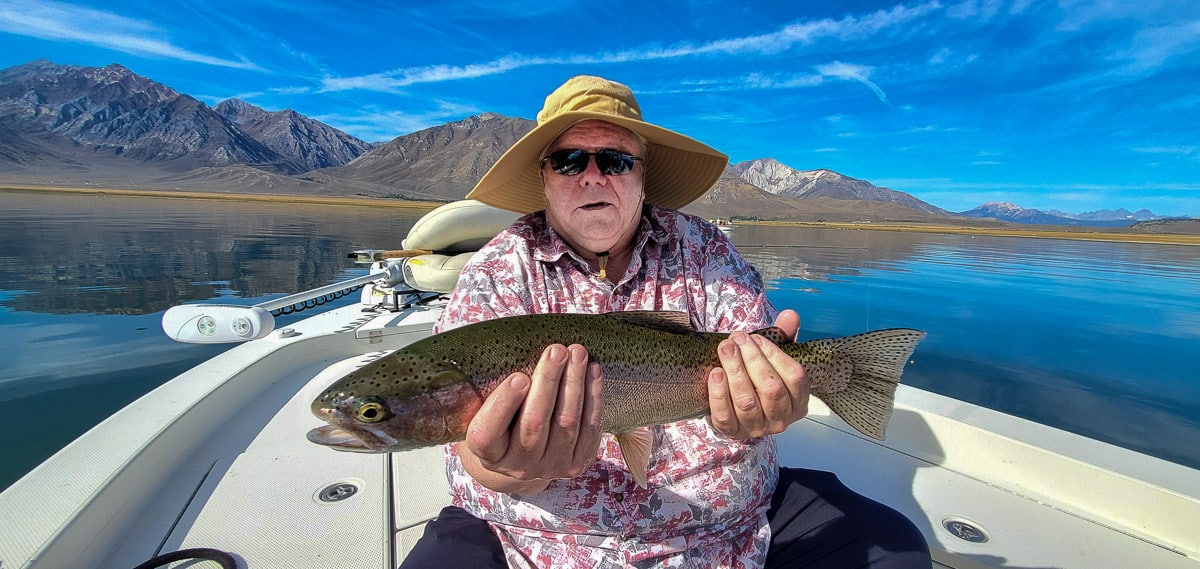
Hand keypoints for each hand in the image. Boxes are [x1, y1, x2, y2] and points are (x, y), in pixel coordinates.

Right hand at [458, 344, 603, 492]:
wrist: (523, 455)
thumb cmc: (502, 420)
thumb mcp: (486, 409)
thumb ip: (491, 391)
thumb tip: (503, 351)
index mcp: (488, 453)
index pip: (487, 434)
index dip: (504, 405)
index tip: (518, 377)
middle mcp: (518, 467)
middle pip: (534, 423)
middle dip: (547, 382)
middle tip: (555, 351)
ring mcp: (550, 467)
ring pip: (566, 423)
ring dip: (574, 383)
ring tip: (577, 352)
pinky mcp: (576, 464)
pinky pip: (590, 428)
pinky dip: (593, 396)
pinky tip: (593, 371)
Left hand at [707, 310, 808, 439]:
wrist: (735, 407)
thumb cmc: (758, 379)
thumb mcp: (773, 359)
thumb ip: (783, 337)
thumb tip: (790, 315)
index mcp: (798, 401)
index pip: (795, 377)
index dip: (776, 355)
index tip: (757, 338)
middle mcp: (781, 419)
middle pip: (771, 389)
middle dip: (753, 360)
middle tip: (737, 339)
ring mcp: (757, 428)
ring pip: (747, 402)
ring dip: (735, 372)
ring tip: (725, 349)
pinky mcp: (733, 433)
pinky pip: (725, 415)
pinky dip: (719, 393)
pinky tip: (715, 374)